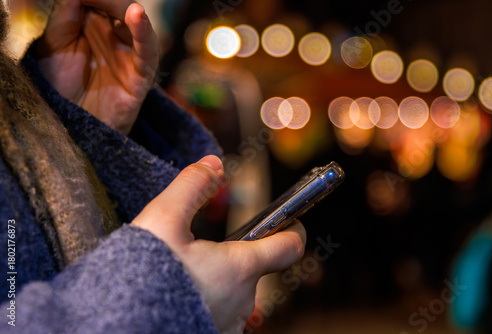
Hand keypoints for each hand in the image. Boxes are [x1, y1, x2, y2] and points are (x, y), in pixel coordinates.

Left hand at [36, 0, 158, 134]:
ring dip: (125, 8)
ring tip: (116, 5)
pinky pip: (148, 50)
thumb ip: (64, 15)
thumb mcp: (53, 46)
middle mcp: (114, 35)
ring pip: (136, 22)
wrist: (70, 127)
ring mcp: (129, 53)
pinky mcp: (141, 74)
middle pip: (119, 5)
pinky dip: (144, 31)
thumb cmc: (61, 88)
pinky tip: (137, 14)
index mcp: (92, 23)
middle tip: (88, 0)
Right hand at [132, 155, 305, 332]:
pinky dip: (204, 296)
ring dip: (215, 275)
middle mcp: (241, 301)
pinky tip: (177, 291)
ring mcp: (227, 322)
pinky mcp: (210, 333)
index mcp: (239, 269)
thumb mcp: (161, 221)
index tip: (287, 218)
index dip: (292, 227)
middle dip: (232, 250)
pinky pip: (216, 308)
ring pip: (232, 288)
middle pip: (253, 264)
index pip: (290, 246)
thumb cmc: (140, 281)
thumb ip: (191, 186)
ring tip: (180, 271)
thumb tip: (214, 164)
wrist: (120, 327)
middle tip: (195, 246)